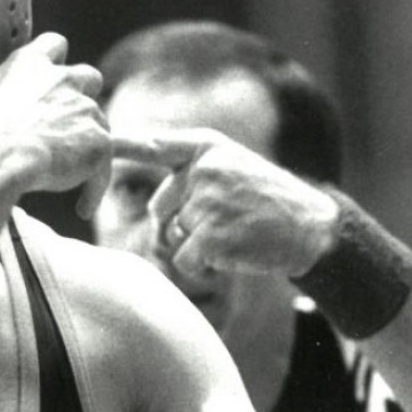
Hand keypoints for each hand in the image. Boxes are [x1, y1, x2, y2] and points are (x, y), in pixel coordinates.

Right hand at [0, 33, 109, 217]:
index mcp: (28, 65)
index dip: (57, 60)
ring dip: (88, 149)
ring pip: (100, 126)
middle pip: (89, 77)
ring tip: (74, 181)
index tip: (57, 74)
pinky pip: (101, 169)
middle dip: (85, 97)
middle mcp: (61, 80)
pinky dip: (94, 188)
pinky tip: (82, 209)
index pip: (53, 44)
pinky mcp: (100, 141)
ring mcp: (85, 109)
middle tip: (72, 125)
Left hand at [111, 128, 337, 276]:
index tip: (99, 143)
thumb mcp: (233, 168)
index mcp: (207, 148)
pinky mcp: (211, 235)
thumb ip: (192, 173)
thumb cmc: (267, 201)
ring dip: (195, 248)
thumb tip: (153, 208)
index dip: (122, 146)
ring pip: (172, 238)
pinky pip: (183, 261)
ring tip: (232, 237)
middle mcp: (203, 169)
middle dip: (179, 226)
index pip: (155, 145)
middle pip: (159, 209)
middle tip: (222, 225)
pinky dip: (202, 268)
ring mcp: (207, 201)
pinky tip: (231, 256)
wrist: (311, 227)